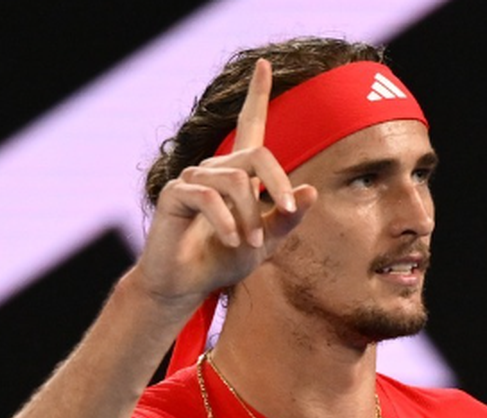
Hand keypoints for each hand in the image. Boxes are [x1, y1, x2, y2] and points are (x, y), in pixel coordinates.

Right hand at [133, 59, 315, 309]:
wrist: (186, 284)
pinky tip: (233, 241)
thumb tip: (311, 192)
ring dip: (251, 216)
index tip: (265, 64)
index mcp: (238, 174)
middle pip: (258, 155)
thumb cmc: (223, 260)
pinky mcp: (175, 194)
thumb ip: (287, 218)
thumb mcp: (266, 242)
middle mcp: (215, 169)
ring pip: (237, 182)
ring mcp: (193, 178)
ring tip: (250, 244)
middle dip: (278, 186)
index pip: (249, 125)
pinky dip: (227, 222)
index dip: (257, 95)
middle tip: (285, 214)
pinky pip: (210, 197)